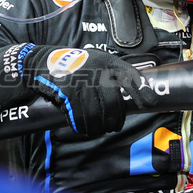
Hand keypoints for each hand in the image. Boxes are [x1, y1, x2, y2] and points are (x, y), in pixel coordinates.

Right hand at [23, 45, 156, 136]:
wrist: (42, 63)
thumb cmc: (74, 67)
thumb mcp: (95, 63)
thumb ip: (111, 75)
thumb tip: (130, 96)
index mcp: (106, 62)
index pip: (130, 76)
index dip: (141, 91)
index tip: (150, 103)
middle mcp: (97, 70)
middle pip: (113, 102)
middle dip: (116, 119)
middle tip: (114, 127)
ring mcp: (83, 81)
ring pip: (97, 112)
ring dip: (99, 126)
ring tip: (100, 130)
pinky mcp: (68, 92)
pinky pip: (80, 116)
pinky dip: (83, 126)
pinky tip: (84, 129)